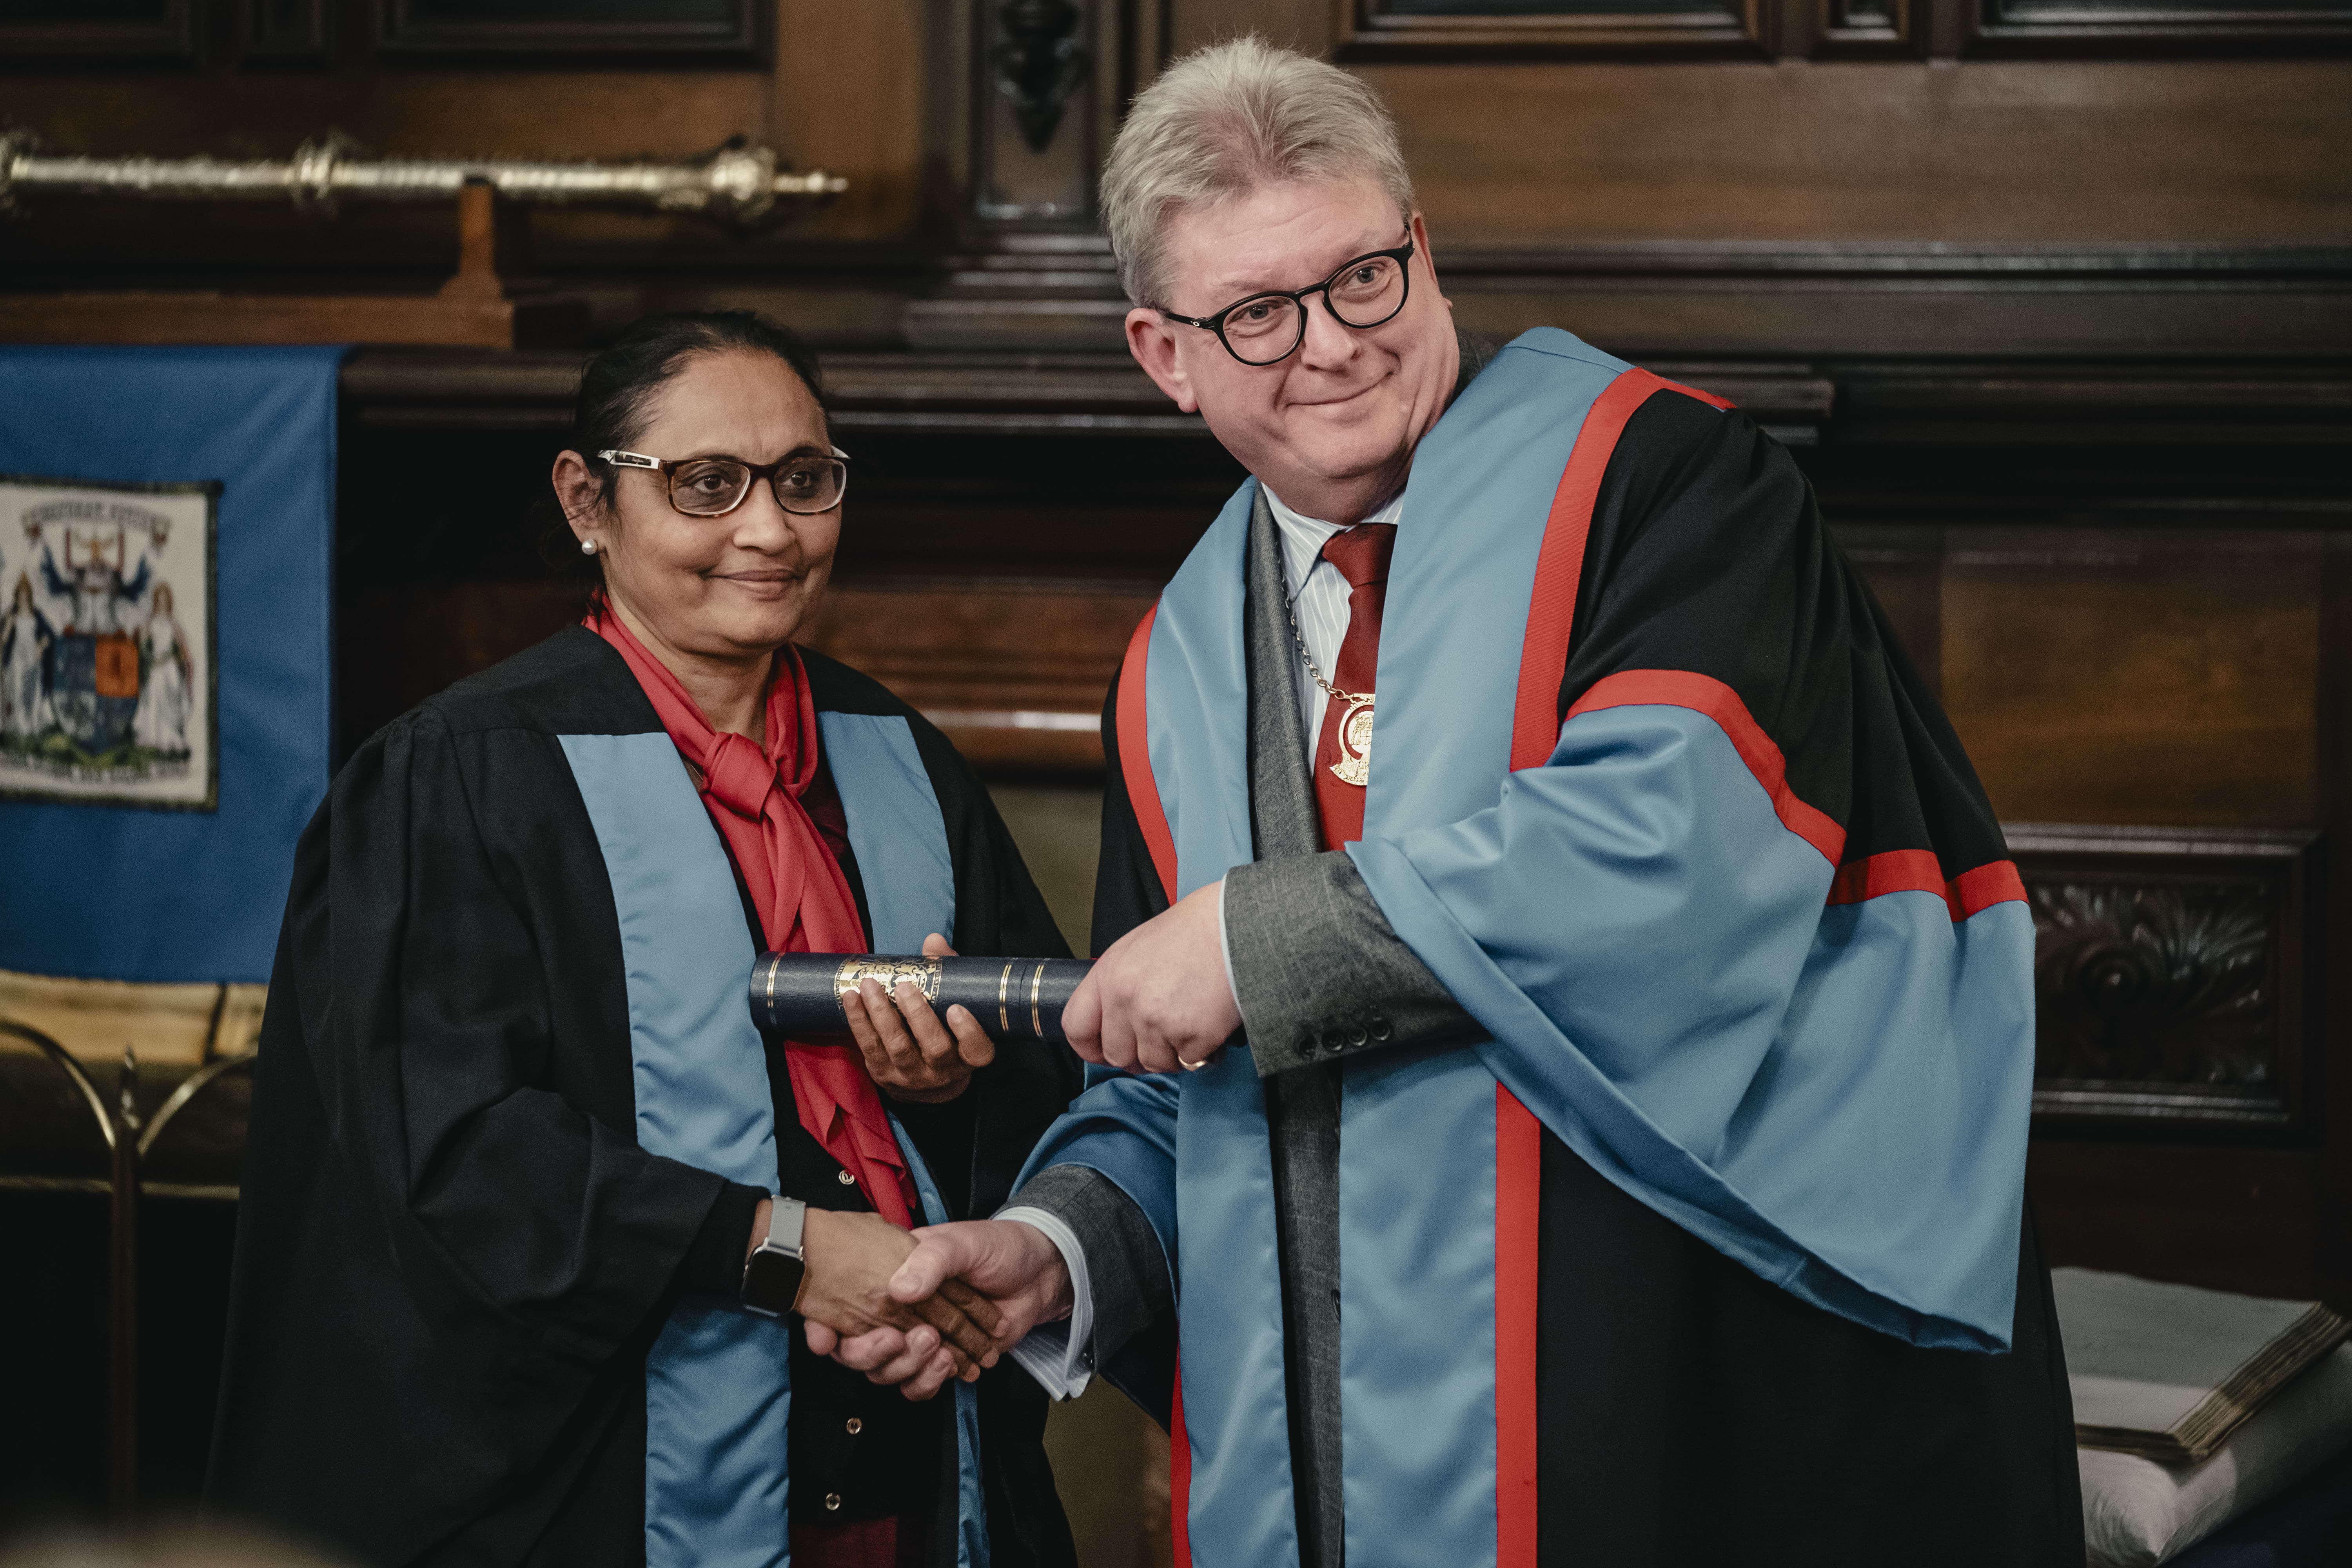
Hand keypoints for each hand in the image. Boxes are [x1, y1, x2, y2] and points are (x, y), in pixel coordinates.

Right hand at [818, 1219, 1074, 1401]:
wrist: (1041, 1274)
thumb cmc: (999, 1247)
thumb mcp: (964, 1242)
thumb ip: (932, 1260)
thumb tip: (899, 1289)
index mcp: (889, 1275)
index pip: (843, 1307)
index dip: (825, 1329)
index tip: (825, 1340)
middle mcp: (895, 1310)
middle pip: (859, 1350)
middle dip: (874, 1355)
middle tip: (905, 1340)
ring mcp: (917, 1337)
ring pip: (888, 1373)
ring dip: (910, 1369)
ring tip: (944, 1352)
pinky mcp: (941, 1358)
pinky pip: (919, 1384)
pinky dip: (933, 1381)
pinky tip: (957, 1365)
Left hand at [841, 932, 996, 1102]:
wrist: (926, 1082)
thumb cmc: (946, 1033)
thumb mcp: (955, 1007)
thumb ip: (948, 975)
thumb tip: (933, 941)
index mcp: (968, 1057)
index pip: (977, 1051)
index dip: (968, 1032)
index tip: (956, 1008)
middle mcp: (943, 1071)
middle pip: (935, 1048)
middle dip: (918, 1016)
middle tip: (905, 987)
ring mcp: (912, 1076)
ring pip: (898, 1048)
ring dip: (882, 1014)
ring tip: (870, 985)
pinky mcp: (884, 1074)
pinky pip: (870, 1048)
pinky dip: (859, 1022)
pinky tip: (851, 998)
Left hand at [1063, 880, 1239, 1072]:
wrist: (1238, 925)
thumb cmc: (1195, 931)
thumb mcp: (1139, 947)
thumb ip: (1121, 983)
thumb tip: (1117, 1019)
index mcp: (1109, 975)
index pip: (1076, 1028)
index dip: (1090, 1047)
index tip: (1104, 1051)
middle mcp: (1127, 1000)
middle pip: (1117, 1055)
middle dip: (1138, 1054)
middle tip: (1160, 1040)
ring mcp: (1157, 1021)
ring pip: (1154, 1064)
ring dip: (1172, 1053)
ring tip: (1189, 1023)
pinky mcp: (1191, 1036)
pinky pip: (1189, 1062)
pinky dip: (1200, 1051)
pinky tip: (1209, 1023)